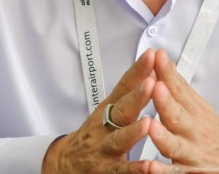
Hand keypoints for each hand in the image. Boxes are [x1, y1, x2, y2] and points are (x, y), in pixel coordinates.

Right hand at [42, 49, 165, 173]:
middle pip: (122, 109)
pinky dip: (136, 169)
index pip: (124, 86)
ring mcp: (105, 147)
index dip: (137, 70)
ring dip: (134, 131)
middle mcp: (106, 125)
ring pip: (120, 139)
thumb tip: (151, 69)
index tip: (151, 56)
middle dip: (137, 96)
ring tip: (148, 124)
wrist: (67, 161)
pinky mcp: (107, 169)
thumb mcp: (109, 108)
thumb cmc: (94, 133)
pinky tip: (149, 167)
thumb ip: (130, 92)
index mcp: (110, 108)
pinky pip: (123, 170)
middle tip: (151, 83)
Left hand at [148, 50, 218, 169]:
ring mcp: (191, 154)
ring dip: (163, 136)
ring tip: (151, 127)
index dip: (167, 73)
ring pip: (175, 145)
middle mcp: (193, 131)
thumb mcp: (200, 107)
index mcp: (194, 112)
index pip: (179, 89)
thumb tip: (163, 61)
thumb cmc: (214, 134)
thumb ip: (179, 86)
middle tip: (156, 86)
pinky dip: (164, 171)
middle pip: (178, 116)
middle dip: (166, 101)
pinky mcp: (190, 173)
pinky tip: (152, 167)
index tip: (157, 57)